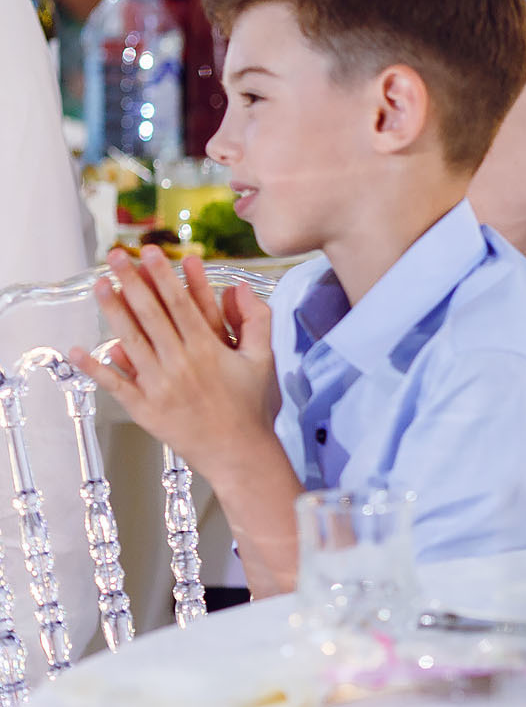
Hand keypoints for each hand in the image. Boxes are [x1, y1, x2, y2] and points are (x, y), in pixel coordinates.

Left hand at [71, 249, 279, 480]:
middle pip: (150, 315)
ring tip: (100, 285)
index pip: (180, 303)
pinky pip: (116, 384)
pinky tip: (79, 350)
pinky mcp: (145, 408)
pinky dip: (96, 367)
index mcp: (208, 349)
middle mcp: (180, 363)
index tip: (151, 253)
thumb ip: (256, 320)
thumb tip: (240, 288)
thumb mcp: (264, 359)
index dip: (163, 276)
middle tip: (116, 256)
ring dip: (112, 311)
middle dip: (132, 282)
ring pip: (130, 341)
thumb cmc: (253, 407)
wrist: (239, 453)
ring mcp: (159, 386)